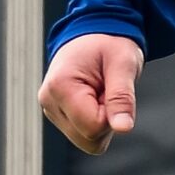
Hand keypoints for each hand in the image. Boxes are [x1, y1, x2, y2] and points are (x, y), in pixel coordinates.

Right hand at [36, 32, 144, 153]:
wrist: (95, 32)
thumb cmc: (109, 43)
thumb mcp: (123, 63)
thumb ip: (122, 97)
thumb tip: (124, 128)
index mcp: (60, 86)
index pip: (93, 127)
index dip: (112, 113)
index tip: (113, 88)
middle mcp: (50, 102)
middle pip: (89, 139)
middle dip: (107, 119)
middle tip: (109, 89)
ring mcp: (52, 110)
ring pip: (87, 141)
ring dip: (102, 121)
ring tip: (102, 91)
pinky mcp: (58, 115)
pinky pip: (84, 134)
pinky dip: (96, 121)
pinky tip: (95, 98)